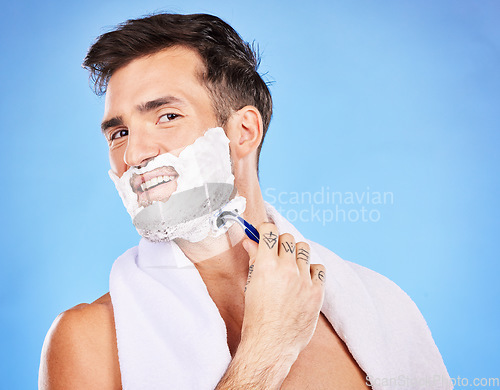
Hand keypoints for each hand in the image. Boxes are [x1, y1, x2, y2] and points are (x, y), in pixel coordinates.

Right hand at [240, 222, 325, 361]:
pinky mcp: (317, 291)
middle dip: (280, 242)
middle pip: (288, 238)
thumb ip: (254, 259)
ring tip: (290, 265)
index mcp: (266, 266)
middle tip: (276, 253)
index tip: (264, 232)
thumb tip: (251, 242)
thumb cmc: (257, 316)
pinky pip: (319, 268)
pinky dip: (311, 269)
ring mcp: (304, 280)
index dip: (266, 229)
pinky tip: (304, 278)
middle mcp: (287, 269)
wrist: (271, 344)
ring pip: (304, 249)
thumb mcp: (251, 284)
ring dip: (296, 253)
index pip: (270, 231)